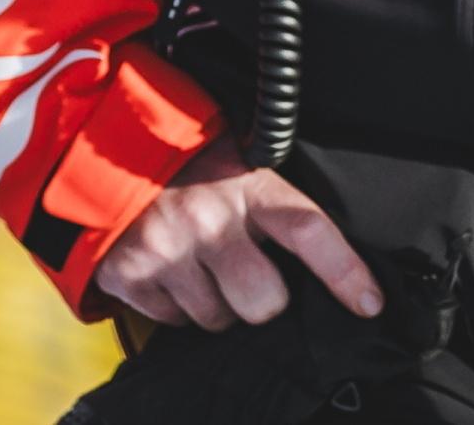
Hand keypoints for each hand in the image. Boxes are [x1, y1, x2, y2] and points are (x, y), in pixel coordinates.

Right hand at [91, 133, 382, 331]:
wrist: (103, 151)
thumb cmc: (190, 166)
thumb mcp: (239, 167)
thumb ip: (273, 209)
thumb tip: (327, 269)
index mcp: (247, 184)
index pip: (306, 228)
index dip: (344, 270)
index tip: (370, 303)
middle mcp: (208, 216)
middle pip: (265, 302)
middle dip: (261, 299)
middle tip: (244, 272)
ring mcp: (166, 247)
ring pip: (218, 319)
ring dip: (214, 302)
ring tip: (197, 262)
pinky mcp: (131, 273)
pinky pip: (174, 321)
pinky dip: (174, 303)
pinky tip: (167, 268)